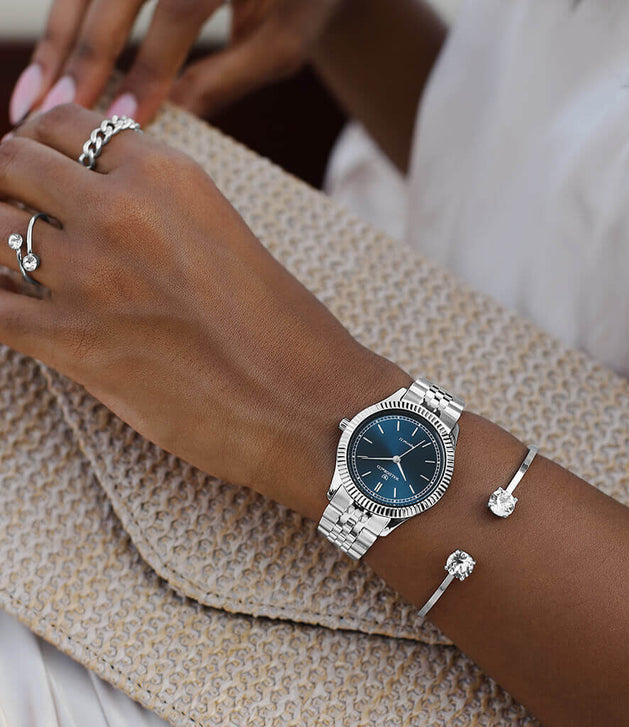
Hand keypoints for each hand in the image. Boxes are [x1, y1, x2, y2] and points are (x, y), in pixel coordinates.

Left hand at [0, 104, 406, 517]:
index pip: (66, 125)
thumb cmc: (282, 332)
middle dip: (4, 184)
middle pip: (11, 164)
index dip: (38, 142)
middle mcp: (122, 213)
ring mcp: (92, 278)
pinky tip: (12, 312)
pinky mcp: (76, 346)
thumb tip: (98, 206)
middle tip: (14, 212)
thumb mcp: (224, 235)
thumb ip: (159, 208)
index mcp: (168, 176)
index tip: (36, 169)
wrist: (305, 406)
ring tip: (17, 268)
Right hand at [9, 0, 344, 127]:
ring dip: (56, 41)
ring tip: (32, 102)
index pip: (179, 9)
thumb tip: (168, 122)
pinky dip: (63, 24)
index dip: (150, 65)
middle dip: (83, 54)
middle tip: (53, 114)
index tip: (125, 119)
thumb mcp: (281, 43)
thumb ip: (226, 78)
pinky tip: (47, 70)